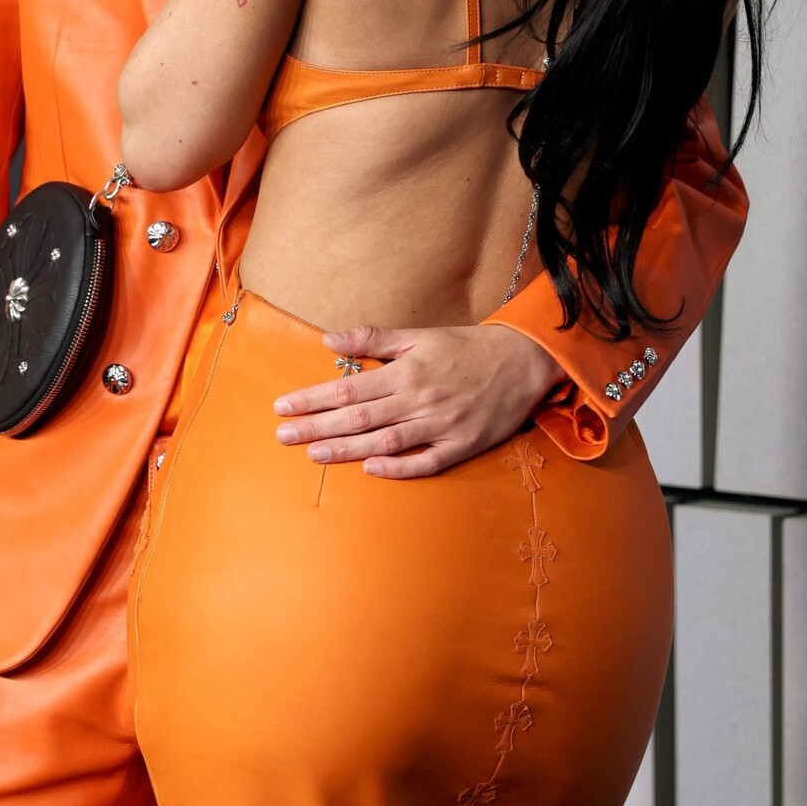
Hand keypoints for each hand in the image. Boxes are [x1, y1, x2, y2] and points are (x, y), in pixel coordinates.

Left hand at [273, 321, 564, 478]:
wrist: (523, 361)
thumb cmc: (467, 348)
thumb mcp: (420, 335)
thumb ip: (374, 340)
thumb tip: (330, 340)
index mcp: (407, 371)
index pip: (349, 388)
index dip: (313, 398)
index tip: (284, 406)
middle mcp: (420, 399)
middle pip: (360, 417)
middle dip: (318, 426)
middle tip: (283, 436)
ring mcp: (441, 425)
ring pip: (386, 441)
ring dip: (347, 449)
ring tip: (313, 454)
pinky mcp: (462, 446)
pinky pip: (426, 462)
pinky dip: (399, 468)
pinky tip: (371, 469)